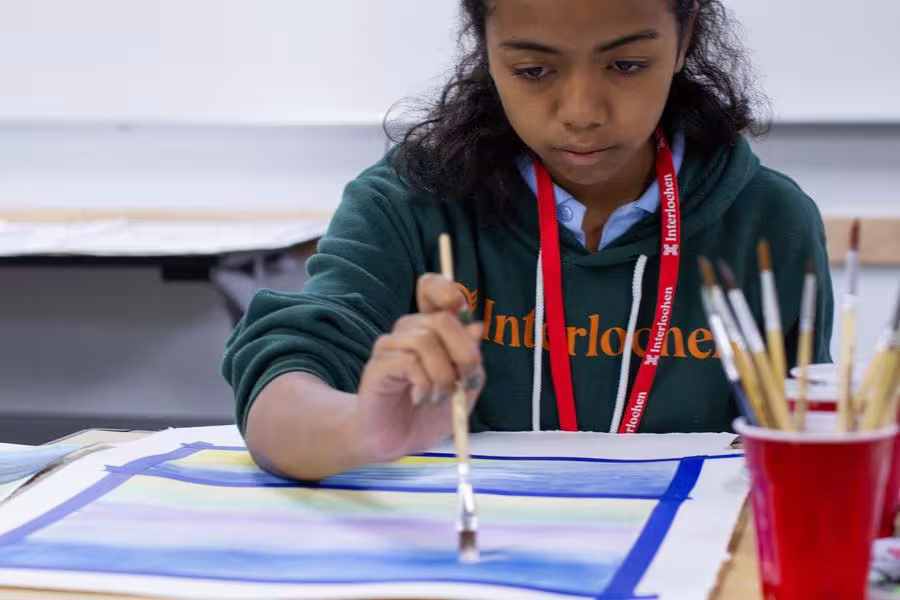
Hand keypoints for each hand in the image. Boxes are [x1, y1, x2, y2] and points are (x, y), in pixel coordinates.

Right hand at [354, 273, 484, 463]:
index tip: (462, 310)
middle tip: (467, 382)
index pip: (431, 287)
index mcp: (430, 329)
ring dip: (443, 376)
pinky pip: (409, 362)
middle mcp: (409, 331)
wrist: (396, 441)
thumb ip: (471, 359)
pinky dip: (424, 384)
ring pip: (425, 341)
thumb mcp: (463, 388)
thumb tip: (477, 327)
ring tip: (440, 398)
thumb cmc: (427, 414)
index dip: (447, 290)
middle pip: (441, 319)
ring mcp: (391, 346)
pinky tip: (421, 399)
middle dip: (464, 353)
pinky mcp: (378, 365)